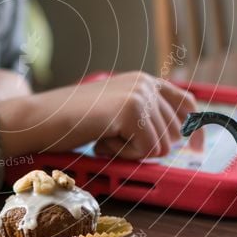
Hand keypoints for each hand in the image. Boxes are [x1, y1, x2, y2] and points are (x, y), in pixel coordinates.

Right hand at [0, 71, 202, 159]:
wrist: (40, 119)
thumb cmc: (71, 121)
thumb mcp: (114, 113)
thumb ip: (143, 118)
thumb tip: (179, 140)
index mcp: (144, 81)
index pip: (187, 104)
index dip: (194, 130)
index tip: (196, 150)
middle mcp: (146, 83)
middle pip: (176, 134)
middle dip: (147, 148)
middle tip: (114, 140)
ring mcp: (140, 95)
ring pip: (162, 146)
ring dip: (133, 152)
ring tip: (104, 138)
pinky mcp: (132, 110)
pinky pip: (146, 151)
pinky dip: (123, 155)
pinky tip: (101, 141)